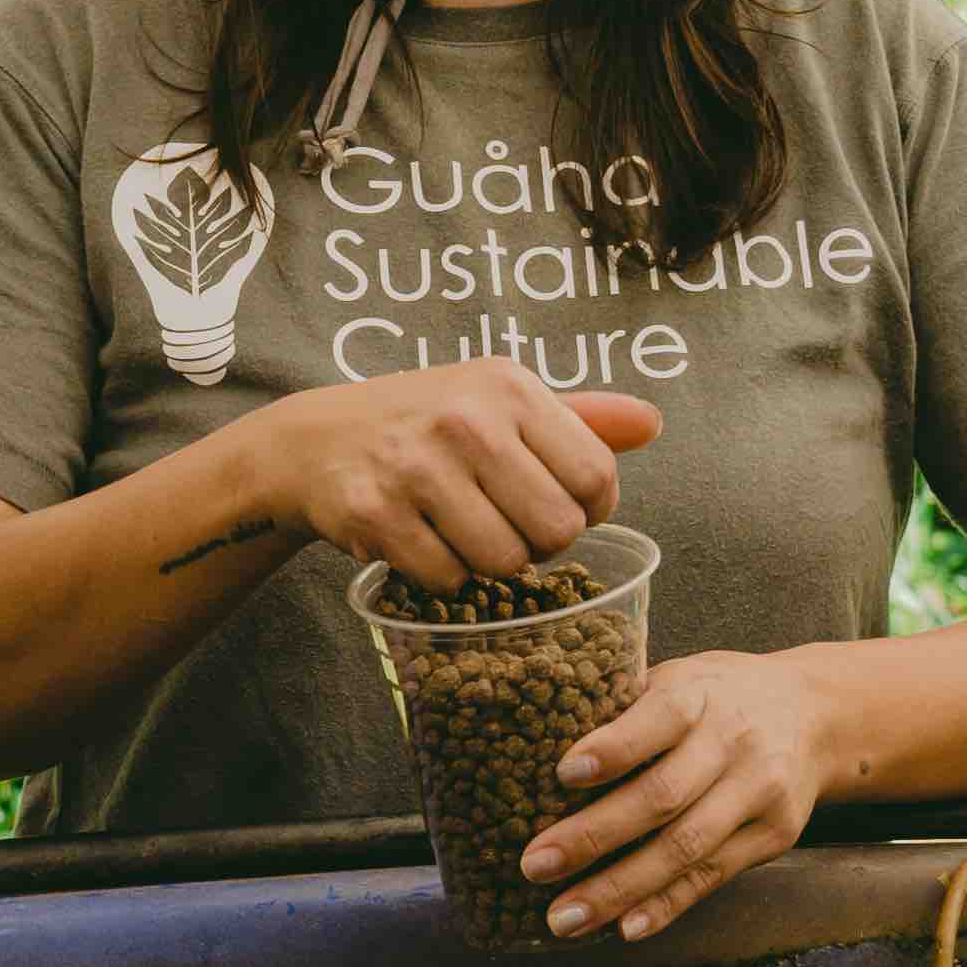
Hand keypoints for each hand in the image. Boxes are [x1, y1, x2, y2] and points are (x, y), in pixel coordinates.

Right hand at [245, 363, 662, 588]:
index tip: (558, 506)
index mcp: (509, 386)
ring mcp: (416, 467)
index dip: (589, 511)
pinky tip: (424, 544)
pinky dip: (442, 579)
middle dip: (540, 544)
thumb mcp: (498, 398)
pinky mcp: (375, 513)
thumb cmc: (424, 421)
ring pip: (504, 562)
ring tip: (463, 533)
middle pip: (557, 530)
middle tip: (507, 526)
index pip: (596, 477)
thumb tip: (653, 422)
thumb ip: (579, 417)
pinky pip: (447, 580)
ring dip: (489, 566)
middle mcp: (465, 420)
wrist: (313, 440)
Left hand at [521, 644, 848, 939]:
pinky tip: (624, 928)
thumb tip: (535, 748)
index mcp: (700, 694)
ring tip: (564, 917)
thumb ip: (625, 710)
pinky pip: (712, 877)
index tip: (563, 773)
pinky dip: (666, 905)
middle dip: (594, 836)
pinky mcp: (773, 835)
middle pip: (663, 797)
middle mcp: (733, 743)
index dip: (613, 749)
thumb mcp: (679, 679)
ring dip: (621, 888)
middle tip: (534, 865)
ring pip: (686, 848)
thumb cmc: (717, 696)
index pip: (658, 720)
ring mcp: (758, 792)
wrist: (815, 716)